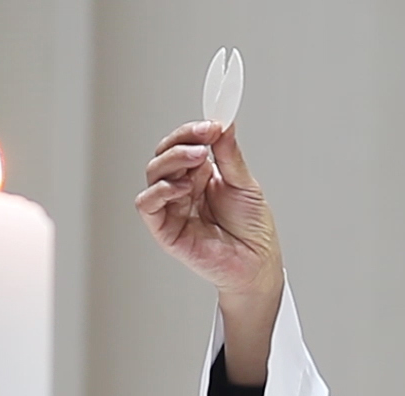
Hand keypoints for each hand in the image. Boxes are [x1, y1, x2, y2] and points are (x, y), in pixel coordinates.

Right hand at [135, 121, 282, 383]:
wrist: (257, 263)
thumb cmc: (252, 229)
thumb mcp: (244, 183)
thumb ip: (229, 155)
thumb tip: (224, 123)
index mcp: (201, 175)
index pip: (184, 143)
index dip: (193, 131)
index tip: (212, 125)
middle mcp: (183, 188)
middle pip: (165, 154)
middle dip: (182, 141)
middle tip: (205, 140)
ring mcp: (172, 207)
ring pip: (154, 173)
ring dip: (173, 160)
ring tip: (199, 159)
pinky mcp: (165, 229)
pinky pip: (147, 204)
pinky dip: (160, 191)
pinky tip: (182, 188)